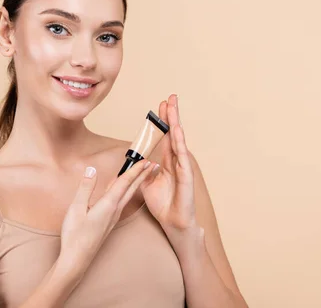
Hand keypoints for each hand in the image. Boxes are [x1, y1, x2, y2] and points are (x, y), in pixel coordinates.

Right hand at [59, 160, 157, 273]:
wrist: (77, 259)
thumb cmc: (75, 235)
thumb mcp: (76, 208)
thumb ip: (85, 188)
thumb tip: (91, 170)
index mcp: (108, 204)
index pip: (124, 183)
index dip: (135, 170)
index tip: (145, 160)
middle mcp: (115, 210)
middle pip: (132, 188)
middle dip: (142, 175)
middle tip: (153, 164)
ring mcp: (114, 217)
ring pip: (128, 195)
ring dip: (137, 183)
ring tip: (144, 174)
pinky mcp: (110, 221)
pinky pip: (122, 202)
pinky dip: (127, 191)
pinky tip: (124, 190)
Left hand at [140, 94, 199, 239]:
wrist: (173, 223)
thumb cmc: (163, 204)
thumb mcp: (145, 184)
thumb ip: (141, 170)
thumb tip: (134, 160)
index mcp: (167, 162)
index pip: (165, 136)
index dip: (162, 121)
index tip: (160, 106)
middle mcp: (176, 161)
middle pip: (173, 133)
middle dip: (171, 115)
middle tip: (170, 97)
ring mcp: (182, 167)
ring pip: (178, 140)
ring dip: (176, 123)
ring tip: (173, 107)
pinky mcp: (186, 176)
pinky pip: (182, 156)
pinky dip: (179, 142)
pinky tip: (176, 130)